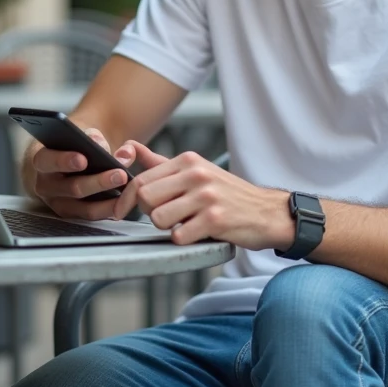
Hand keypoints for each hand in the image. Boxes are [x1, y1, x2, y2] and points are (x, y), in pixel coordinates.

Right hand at [21, 128, 134, 220]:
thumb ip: (96, 138)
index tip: (83, 160)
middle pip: (71, 188)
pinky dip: (110, 208)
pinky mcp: (72, 214)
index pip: (47, 161)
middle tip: (119, 174)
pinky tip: (124, 200)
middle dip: (98, 182)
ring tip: (127, 190)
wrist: (63, 161)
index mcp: (42, 161)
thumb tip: (118, 152)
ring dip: (108, 200)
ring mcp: (58, 203)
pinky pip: (92, 215)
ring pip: (83, 207)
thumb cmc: (71, 145)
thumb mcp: (79, 133)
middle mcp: (46, 186)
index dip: (64, 161)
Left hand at [113, 143, 294, 248]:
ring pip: (159, 218)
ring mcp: (207, 196)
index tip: (121, 212)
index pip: (141, 179)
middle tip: (168, 216)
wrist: (266, 212)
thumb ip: (159, 162)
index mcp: (188, 161)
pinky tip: (198, 233)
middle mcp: (197, 174)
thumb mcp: (195, 170)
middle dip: (149, 213)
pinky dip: (184, 240)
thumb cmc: (227, 194)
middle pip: (146, 198)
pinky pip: (180, 236)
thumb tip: (128, 147)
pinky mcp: (215, 220)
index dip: (126, 199)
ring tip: (185, 223)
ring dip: (167, 228)